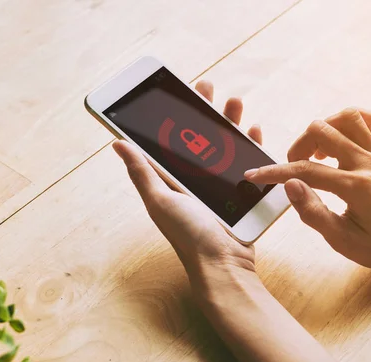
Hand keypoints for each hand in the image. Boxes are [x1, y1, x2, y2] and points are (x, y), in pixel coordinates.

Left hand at [113, 81, 263, 296]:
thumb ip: (142, 172)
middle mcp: (194, 179)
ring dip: (229, 121)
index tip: (177, 89)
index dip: (174, 114)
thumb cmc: (189, 236)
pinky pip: (247, 162)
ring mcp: (218, 185)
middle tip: (207, 87)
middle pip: (199, 137)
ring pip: (224, 144)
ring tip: (234, 102)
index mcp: (171, 179)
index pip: (171, 139)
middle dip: (203, 110)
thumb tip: (117, 143)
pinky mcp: (241, 192)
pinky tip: (253, 130)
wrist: (225, 265)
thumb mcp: (160, 201)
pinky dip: (251, 145)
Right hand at [245, 108, 370, 273]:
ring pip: (347, 116)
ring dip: (323, 128)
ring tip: (316, 152)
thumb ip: (312, 211)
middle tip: (294, 167)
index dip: (275, 172)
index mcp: (356, 187)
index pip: (307, 170)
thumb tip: (290, 185)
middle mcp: (369, 163)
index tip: (255, 174)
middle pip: (322, 131)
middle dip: (298, 146)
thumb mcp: (340, 239)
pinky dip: (350, 121)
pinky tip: (338, 138)